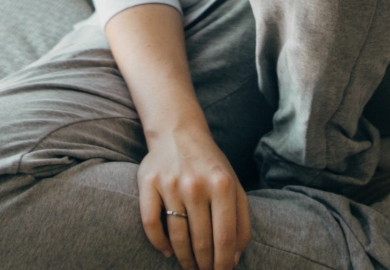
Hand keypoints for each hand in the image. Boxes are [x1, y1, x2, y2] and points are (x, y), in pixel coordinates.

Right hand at [137, 124, 250, 269]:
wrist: (179, 132)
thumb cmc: (210, 165)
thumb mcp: (233, 184)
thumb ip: (241, 219)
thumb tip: (235, 257)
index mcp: (222, 184)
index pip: (225, 235)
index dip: (224, 261)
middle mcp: (196, 184)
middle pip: (201, 239)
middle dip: (204, 264)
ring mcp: (170, 184)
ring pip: (177, 236)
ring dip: (184, 258)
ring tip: (189, 267)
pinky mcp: (148, 183)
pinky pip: (151, 223)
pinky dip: (159, 243)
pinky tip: (167, 253)